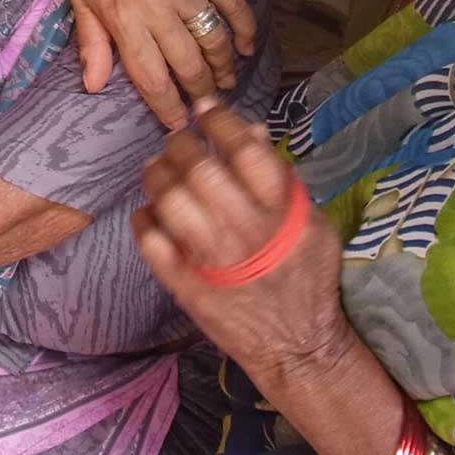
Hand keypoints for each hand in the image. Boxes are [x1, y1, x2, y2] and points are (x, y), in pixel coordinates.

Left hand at [71, 0, 255, 128]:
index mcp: (123, 19)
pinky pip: (234, 6)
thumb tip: (93, 86)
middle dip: (199, 94)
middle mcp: (157, 8)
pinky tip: (244, 47)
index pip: (150, 77)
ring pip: (214, 42)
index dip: (167, 107)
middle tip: (205, 108)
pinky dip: (245, 30)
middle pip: (188, 66)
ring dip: (223, 68)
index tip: (179, 125)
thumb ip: (91, 42)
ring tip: (224, 83)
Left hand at [131, 105, 352, 392]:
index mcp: (282, 212)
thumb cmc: (305, 274)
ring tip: (157, 168)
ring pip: (170, 200)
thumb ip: (280, 176)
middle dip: (182, 144)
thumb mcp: (310, 222)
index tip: (204, 109)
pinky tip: (150, 211)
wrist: (299, 346)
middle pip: (200, 169)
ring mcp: (212, 260)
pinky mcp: (186, 285)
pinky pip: (150, 241)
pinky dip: (144, 219)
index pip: (244, 150)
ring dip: (157, 176)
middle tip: (177, 141)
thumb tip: (250, 129)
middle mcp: (246, 231)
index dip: (219, 121)